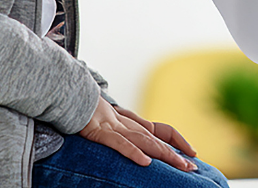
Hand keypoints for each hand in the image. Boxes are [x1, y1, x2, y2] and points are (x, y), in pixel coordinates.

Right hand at [79, 97, 196, 169]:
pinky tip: (146, 162)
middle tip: (192, 167)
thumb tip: (134, 146)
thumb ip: (119, 132)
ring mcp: (114, 126)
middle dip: (175, 154)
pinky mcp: (100, 131)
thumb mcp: (104, 122)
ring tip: (180, 165)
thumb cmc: (82, 108)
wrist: (65, 91)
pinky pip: (119, 143)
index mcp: (129, 121)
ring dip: (164, 154)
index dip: (177, 139)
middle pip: (156, 139)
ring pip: (144, 141)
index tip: (192, 152)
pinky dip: (133, 152)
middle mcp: (126, 123)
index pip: (160, 129)